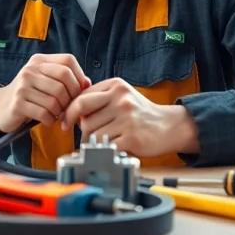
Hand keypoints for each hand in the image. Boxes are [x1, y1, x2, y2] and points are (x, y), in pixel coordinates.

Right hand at [0, 54, 90, 135]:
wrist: (0, 107)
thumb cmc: (29, 95)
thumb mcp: (45, 80)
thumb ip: (65, 79)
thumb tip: (87, 83)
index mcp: (39, 61)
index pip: (68, 61)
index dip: (79, 76)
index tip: (79, 92)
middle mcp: (30, 70)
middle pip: (64, 80)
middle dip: (72, 97)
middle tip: (68, 107)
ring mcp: (23, 86)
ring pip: (56, 99)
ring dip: (60, 112)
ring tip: (57, 114)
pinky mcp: (18, 103)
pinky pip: (44, 113)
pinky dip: (50, 120)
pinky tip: (47, 120)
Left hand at [61, 78, 199, 157]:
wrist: (169, 126)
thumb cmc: (140, 113)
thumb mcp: (121, 96)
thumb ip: (98, 98)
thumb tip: (70, 109)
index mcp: (115, 86)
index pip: (81, 98)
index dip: (70, 113)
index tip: (66, 122)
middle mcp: (121, 99)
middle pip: (84, 118)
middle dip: (82, 129)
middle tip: (86, 133)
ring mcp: (127, 118)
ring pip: (93, 134)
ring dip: (95, 141)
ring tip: (108, 138)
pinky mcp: (132, 137)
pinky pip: (106, 146)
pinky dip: (106, 149)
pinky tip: (115, 145)